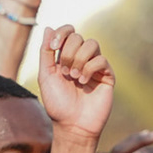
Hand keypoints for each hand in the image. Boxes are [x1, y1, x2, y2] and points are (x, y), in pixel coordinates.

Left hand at [38, 25, 113, 140]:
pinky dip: (90, 68)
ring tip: (74, 77)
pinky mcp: (107, 76)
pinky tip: (83, 81)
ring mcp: (95, 67)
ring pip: (92, 44)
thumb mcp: (45, 75)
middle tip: (64, 71)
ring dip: (79, 59)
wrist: (72, 125)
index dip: (61, 33)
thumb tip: (48, 27)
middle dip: (68, 52)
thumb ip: (45, 52)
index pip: (68, 32)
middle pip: (78, 37)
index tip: (53, 47)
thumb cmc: (57, 103)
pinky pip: (101, 60)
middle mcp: (81, 59)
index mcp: (65, 56)